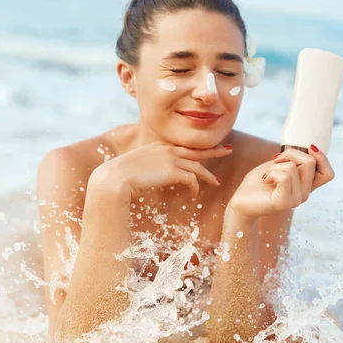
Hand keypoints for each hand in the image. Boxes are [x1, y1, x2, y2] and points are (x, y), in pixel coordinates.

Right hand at [89, 141, 232, 199]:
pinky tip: (194, 196)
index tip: (206, 149)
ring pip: (197, 166)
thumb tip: (149, 175)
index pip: (182, 147)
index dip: (195, 149)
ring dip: (208, 176)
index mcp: (158, 146)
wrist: (114, 179)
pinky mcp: (173, 171)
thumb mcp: (134, 167)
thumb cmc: (119, 177)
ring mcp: (170, 159)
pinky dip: (195, 188)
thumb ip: (146, 167)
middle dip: (213, 151)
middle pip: (196, 150)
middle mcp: (166, 149)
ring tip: (216, 183)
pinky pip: (192, 180)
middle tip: (228, 150)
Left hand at [228, 146, 334, 220]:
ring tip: (268, 175)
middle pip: (310, 162)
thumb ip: (293, 159)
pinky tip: (266, 180)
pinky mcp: (284, 203)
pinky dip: (271, 172)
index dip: (322, 158)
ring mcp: (296, 200)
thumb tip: (307, 148)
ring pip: (293, 167)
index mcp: (305, 185)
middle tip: (275, 160)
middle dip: (290, 153)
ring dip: (276, 165)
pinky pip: (284, 177)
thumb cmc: (258, 182)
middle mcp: (304, 194)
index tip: (307, 149)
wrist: (241, 202)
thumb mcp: (278, 164)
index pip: (328, 173)